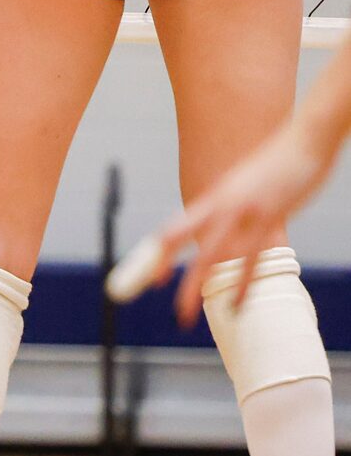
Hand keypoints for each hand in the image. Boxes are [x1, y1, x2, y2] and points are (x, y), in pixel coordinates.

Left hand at [146, 121, 334, 326]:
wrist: (304, 142)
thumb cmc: (279, 165)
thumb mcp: (246, 186)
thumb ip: (234, 206)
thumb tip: (227, 225)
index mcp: (213, 197)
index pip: (175, 228)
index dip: (159, 253)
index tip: (151, 278)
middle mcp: (220, 204)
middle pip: (179, 238)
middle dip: (163, 267)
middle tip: (152, 293)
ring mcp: (243, 210)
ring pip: (210, 254)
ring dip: (196, 285)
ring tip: (184, 314)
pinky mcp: (269, 217)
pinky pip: (251, 257)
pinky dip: (241, 283)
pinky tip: (234, 304)